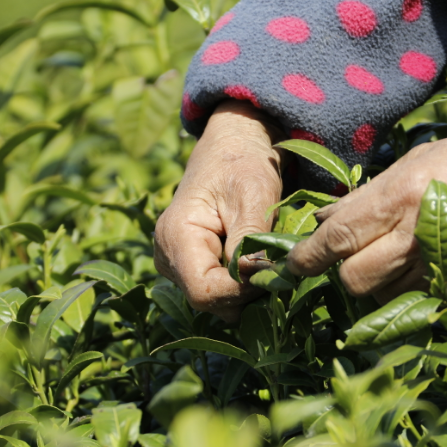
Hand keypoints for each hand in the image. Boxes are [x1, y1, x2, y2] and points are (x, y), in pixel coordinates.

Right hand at [154, 100, 283, 322]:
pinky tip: (259, 264)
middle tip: (278, 269)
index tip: (272, 273)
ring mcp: (177, 264)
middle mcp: (168, 255)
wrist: (234, 145)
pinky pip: (218, 291)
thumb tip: (253, 276)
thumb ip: (249, 239)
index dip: (241, 291)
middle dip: (246, 293)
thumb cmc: (243, 163)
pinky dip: (242, 285)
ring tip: (270, 263)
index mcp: (175, 236)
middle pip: (208, 300)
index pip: (204, 291)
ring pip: (215, 300)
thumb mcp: (252, 195)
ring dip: (247, 290)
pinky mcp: (191, 266)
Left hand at [287, 122, 446, 301]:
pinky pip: (417, 302)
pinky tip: (421, 267)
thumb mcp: (419, 159)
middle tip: (351, 254)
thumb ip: (369, 195)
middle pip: (352, 280)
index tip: (285, 266)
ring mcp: (444, 269)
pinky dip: (408, 292)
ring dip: (375, 283)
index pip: (335, 240)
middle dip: (342, 271)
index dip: (303, 258)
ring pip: (382, 297)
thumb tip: (326, 220)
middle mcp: (418, 237)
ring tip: (392, 256)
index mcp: (402, 197)